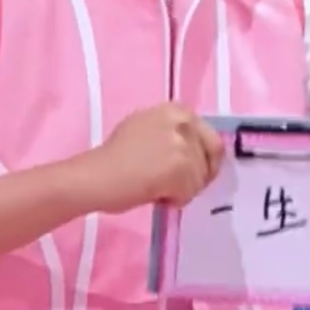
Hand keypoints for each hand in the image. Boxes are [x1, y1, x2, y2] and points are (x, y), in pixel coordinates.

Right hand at [83, 104, 224, 214]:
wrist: (97, 175)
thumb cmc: (115, 156)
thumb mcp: (146, 127)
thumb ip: (171, 132)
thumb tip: (193, 150)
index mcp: (176, 109)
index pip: (210, 136)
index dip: (203, 157)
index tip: (193, 171)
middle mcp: (183, 120)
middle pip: (211, 156)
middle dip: (199, 174)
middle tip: (179, 185)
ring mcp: (183, 143)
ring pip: (201, 178)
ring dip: (184, 189)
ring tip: (159, 188)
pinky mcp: (180, 167)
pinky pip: (190, 192)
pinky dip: (176, 200)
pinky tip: (156, 194)